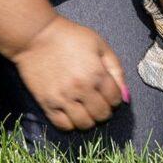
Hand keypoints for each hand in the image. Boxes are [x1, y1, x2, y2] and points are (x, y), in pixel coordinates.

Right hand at [12, 14, 128, 130]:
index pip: (115, 100)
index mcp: (97, 73)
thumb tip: (125, 96)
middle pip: (102, 115)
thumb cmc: (70, 37)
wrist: (36, 36)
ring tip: (85, 108)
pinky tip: (71, 112)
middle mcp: (81, 89)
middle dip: (104, 110)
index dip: (115, 98)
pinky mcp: (46, 104)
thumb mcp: (99, 45)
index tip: (109, 94)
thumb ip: (116, 70)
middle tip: (98, 101)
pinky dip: (71, 124)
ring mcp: (63, 98)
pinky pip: (63, 126)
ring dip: (89, 119)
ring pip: (84, 124)